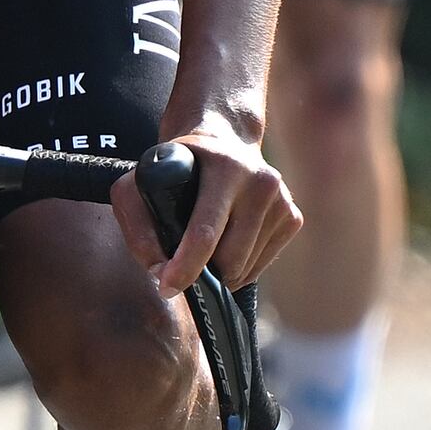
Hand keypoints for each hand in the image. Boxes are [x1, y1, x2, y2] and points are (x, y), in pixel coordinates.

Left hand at [124, 108, 295, 295]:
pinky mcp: (292, 217)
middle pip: (230, 259)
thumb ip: (138, 226)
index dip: (184, 268)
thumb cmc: (177, 169)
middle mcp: (261, 181)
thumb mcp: (141, 183)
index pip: (205, 232)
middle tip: (181, 269)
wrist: (224, 142)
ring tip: (203, 253)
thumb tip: (159, 271)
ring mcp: (282, 200)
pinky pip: (260, 266)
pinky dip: (238, 268)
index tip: (166, 287)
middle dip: (201, 275)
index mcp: (225, 167)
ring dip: (219, 274)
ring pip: (245, 268)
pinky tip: (225, 245)